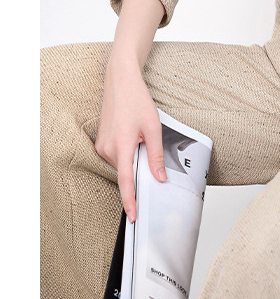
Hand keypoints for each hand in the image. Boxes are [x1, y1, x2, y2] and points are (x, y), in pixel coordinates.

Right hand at [94, 51, 166, 222]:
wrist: (120, 82)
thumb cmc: (136, 100)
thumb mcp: (153, 127)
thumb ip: (156, 155)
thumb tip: (159, 177)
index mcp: (121, 146)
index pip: (126, 181)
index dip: (130, 201)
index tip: (134, 216)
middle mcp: (107, 148)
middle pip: (126, 173)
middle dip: (139, 172)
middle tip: (150, 157)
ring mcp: (102, 146)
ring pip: (122, 165)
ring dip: (133, 160)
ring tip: (140, 138)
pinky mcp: (101, 143)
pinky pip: (116, 157)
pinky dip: (127, 155)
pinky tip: (133, 138)